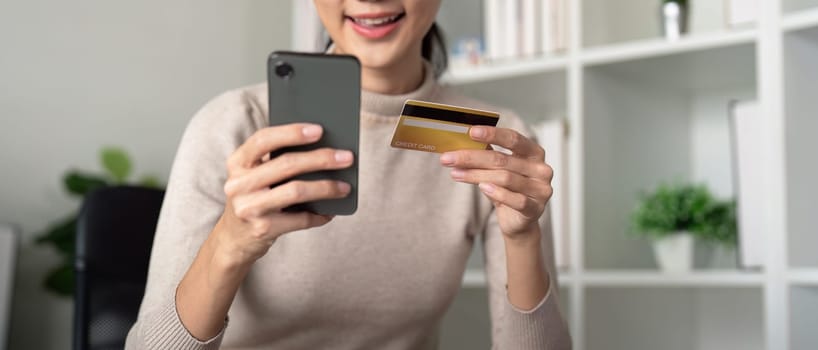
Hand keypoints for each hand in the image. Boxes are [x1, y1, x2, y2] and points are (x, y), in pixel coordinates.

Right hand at [216, 123, 353, 265]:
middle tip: (346, 157)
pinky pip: (300, 219)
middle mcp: (239, 184)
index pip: (263, 140)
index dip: (292, 132)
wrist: (233, 240)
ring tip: (345, 187)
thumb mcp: (254, 176)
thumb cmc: (254, 199)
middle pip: (286, 164)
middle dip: (321, 159)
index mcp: (237, 163)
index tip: (320, 130)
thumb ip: (276, 161)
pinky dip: (319, 215)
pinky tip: (331, 211)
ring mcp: (249, 208)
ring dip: (326, 188)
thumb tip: (323, 149)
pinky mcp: (262, 230)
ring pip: (296, 191)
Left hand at [440, 126, 553, 238]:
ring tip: (455, 173)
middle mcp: (541, 169)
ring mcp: (541, 189)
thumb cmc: (508, 189)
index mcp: (534, 152)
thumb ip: (487, 154)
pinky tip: (482, 188)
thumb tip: (462, 142)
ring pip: (505, 178)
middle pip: (503, 159)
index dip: (492, 134)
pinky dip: (497, 192)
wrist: (519, 221)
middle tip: (449, 158)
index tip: (471, 131)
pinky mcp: (535, 208)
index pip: (513, 139)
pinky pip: (515, 199)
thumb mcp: (498, 169)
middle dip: (472, 158)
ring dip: (476, 175)